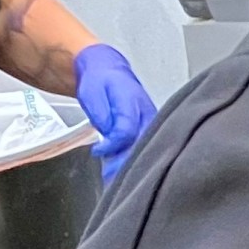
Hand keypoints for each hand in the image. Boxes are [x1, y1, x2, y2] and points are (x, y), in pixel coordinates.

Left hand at [73, 43, 154, 181]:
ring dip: (129, 166)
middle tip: (110, 178)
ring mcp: (151, 124)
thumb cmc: (100, 82)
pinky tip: (121, 170)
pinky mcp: (148, 131)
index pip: (128, 134)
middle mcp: (149, 117)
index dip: (113, 147)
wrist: (106, 69)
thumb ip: (106, 121)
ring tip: (115, 179)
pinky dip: (131, 160)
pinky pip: (143, 148)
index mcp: (136, 106)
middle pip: (142, 147)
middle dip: (125, 165)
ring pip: (144, 150)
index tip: (98, 151)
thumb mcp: (97, 97)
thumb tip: (109, 146)